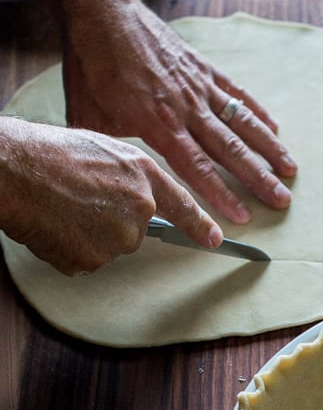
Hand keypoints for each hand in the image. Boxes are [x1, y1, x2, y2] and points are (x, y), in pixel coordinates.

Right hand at [0, 118, 222, 274]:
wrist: (18, 169)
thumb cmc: (53, 152)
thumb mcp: (105, 148)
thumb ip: (129, 177)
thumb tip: (131, 196)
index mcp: (144, 176)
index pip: (183, 206)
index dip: (200, 225)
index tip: (216, 240)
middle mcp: (139, 209)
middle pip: (135, 231)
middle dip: (112, 221)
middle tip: (80, 200)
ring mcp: (117, 238)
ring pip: (108, 246)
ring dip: (88, 235)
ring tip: (63, 208)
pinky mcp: (92, 260)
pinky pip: (84, 260)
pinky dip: (70, 249)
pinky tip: (55, 225)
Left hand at [62, 0, 297, 223]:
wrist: (104, 12)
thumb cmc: (92, 66)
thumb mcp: (87, 115)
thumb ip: (108, 149)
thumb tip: (111, 177)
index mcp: (157, 123)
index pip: (197, 167)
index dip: (221, 194)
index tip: (242, 216)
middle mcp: (186, 107)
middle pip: (230, 149)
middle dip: (258, 178)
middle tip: (281, 199)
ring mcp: (199, 86)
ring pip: (242, 122)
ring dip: (269, 148)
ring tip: (291, 169)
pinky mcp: (203, 68)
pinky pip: (238, 94)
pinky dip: (258, 112)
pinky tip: (275, 128)